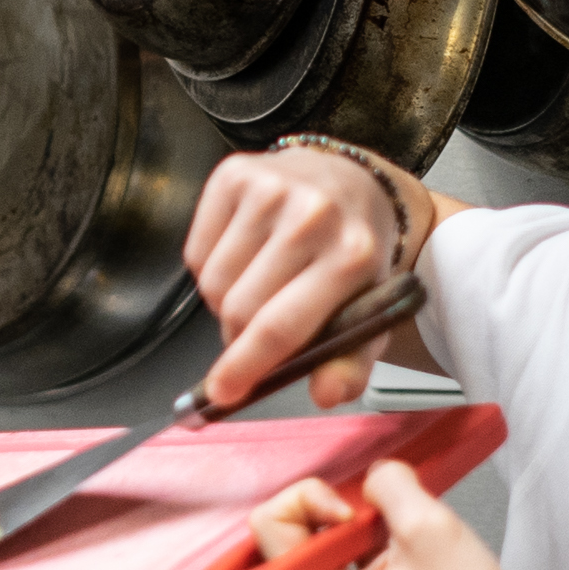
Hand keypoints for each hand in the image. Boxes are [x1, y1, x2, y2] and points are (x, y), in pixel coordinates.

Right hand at [188, 149, 405, 407]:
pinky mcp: (234, 174)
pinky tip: (244, 257)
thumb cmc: (357, 256)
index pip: (281, 325)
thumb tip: (325, 395)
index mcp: (353, 255)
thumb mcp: (371, 314)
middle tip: (254, 337)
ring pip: (212, 283)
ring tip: (257, 289)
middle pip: (239, 308)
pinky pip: (196, 253)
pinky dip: (211, 269)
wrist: (353, 183)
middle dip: (238, 338)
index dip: (245, 366)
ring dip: (224, 303)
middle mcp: (312, 215)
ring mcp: (270, 188)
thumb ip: (352, 362)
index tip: (221, 393)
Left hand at [249, 461, 547, 569]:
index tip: (355, 510)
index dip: (311, 498)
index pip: (268, 524)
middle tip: (377, 516)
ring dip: (360, 530)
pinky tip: (411, 551)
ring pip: (324, 550)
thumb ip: (389, 484)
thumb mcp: (429, 528)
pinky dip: (374, 549)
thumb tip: (377, 475)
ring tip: (401, 535)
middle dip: (334, 511)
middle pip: (291, 536)